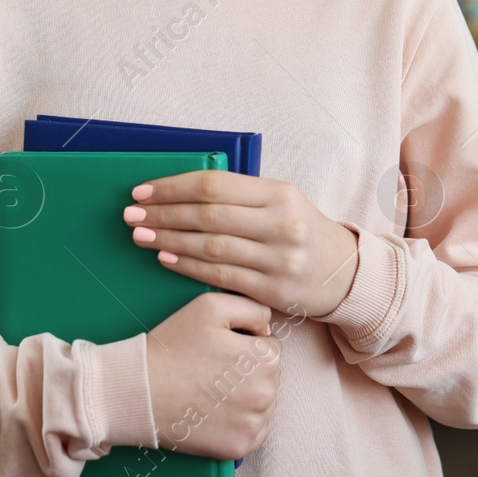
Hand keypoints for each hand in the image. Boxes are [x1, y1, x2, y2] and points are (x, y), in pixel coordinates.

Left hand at [123, 170, 359, 318]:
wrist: (345, 273)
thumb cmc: (302, 231)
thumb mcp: (282, 202)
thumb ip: (240, 196)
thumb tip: (181, 191)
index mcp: (280, 194)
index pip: (215, 186)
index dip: (173, 187)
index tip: (142, 191)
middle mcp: (281, 224)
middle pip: (208, 216)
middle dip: (163, 214)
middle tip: (132, 214)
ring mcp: (278, 260)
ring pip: (211, 247)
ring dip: (169, 241)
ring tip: (141, 236)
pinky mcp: (272, 290)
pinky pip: (220, 276)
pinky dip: (187, 266)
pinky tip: (165, 258)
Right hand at [145, 292, 280, 460]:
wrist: (138, 392)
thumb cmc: (172, 346)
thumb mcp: (210, 305)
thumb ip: (252, 307)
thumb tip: (267, 330)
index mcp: (265, 359)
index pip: (270, 347)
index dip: (244, 344)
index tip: (219, 349)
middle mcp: (266, 394)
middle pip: (269, 377)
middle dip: (247, 371)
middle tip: (211, 370)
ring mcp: (253, 424)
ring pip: (263, 404)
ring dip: (245, 396)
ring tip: (210, 390)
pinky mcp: (238, 447)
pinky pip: (253, 431)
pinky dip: (238, 422)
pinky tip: (214, 412)